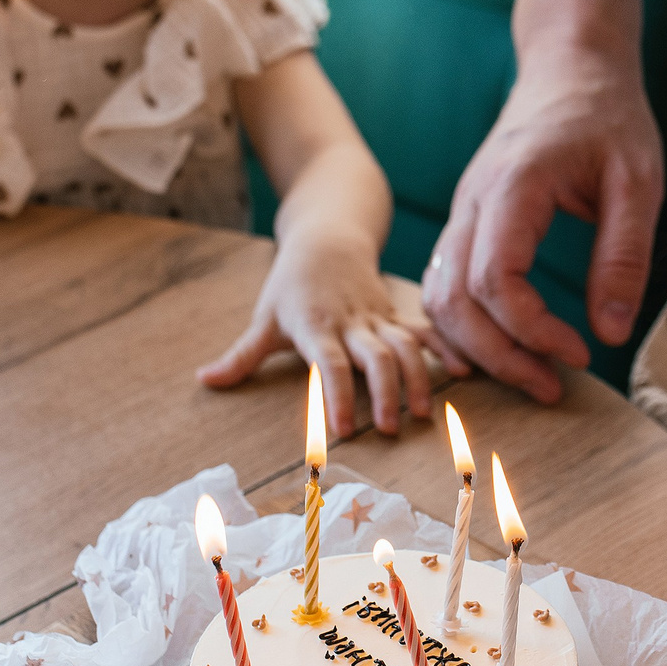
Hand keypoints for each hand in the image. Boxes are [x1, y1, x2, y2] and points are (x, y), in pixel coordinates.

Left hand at [199, 229, 454, 436]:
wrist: (328, 235)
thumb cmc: (291, 283)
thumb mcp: (264, 319)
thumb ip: (240, 356)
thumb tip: (203, 380)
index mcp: (316, 326)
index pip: (330, 365)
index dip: (338, 396)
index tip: (344, 430)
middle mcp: (352, 323)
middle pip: (375, 357)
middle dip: (385, 393)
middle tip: (391, 430)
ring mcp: (378, 318)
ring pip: (405, 346)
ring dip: (417, 379)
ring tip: (423, 413)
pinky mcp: (396, 315)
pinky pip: (425, 331)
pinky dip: (445, 349)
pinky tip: (463, 372)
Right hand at [425, 45, 662, 402]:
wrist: (570, 69)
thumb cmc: (608, 118)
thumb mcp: (638, 182)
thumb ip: (624, 255)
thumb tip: (610, 332)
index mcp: (513, 187)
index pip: (496, 279)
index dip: (532, 331)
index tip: (581, 354)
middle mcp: (473, 202)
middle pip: (455, 300)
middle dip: (499, 356)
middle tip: (553, 388)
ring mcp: (463, 213)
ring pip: (439, 298)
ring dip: (477, 348)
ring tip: (533, 377)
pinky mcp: (468, 223)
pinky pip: (444, 284)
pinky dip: (463, 327)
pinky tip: (502, 352)